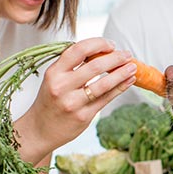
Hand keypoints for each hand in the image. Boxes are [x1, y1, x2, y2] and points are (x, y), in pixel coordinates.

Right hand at [18, 37, 136, 158]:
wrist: (40, 130)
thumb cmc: (50, 101)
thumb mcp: (54, 78)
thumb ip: (72, 65)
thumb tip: (101, 51)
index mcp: (54, 72)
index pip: (79, 50)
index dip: (98, 44)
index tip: (111, 44)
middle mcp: (62, 86)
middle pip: (95, 66)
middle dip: (116, 58)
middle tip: (127, 54)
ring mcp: (73, 103)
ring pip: (104, 84)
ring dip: (122, 73)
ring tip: (133, 67)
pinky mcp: (84, 116)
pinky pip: (106, 99)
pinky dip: (120, 88)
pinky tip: (128, 81)